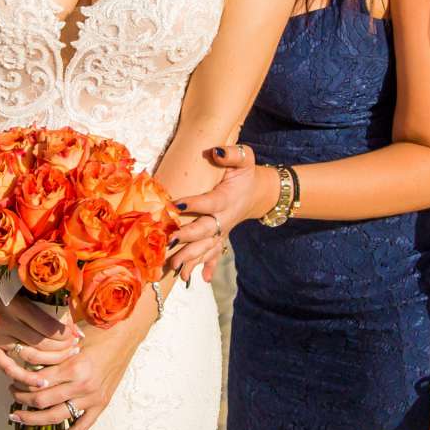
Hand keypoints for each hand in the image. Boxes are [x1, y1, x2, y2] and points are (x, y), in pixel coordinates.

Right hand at [0, 288, 81, 388]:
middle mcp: (3, 321)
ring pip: (30, 356)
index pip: (48, 327)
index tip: (74, 335)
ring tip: (65, 358)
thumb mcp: (26, 291)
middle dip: (62, 347)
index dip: (65, 334)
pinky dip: (27, 378)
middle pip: (41, 343)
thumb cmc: (5, 291)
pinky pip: (9, 368)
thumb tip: (78, 331)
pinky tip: (43, 383)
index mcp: (15, 304)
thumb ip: (50, 307)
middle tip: (73, 347)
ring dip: (52, 360)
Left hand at [10, 311, 144, 429]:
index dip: (21, 384)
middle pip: (43, 401)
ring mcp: (92, 399)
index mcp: (73, 367)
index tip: (13, 382)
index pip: (38, 382)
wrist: (123, 336)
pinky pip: (81, 428)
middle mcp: (82, 386)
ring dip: (33, 419)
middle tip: (12, 396)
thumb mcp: (70, 342)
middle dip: (22, 400)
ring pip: (56, 416)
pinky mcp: (101, 406)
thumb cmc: (96, 334)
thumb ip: (52, 358)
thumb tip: (28, 372)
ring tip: (19, 416)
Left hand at [167, 143, 275, 279]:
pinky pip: (215, 254)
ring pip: (207, 247)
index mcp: (227, 198)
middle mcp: (224, 218)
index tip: (175, 205)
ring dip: (191, 258)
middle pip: (206, 230)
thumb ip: (232, 154)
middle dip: (188, 237)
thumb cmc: (247, 173)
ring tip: (176, 269)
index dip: (194, 204)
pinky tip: (201, 279)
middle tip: (170, 241)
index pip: (209, 202)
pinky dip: (209, 266)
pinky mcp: (221, 236)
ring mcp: (223, 230)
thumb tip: (215, 151)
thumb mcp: (245, 158)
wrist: (259, 192)